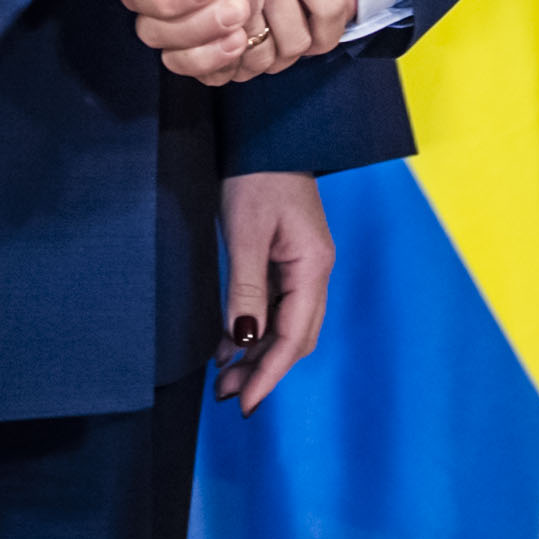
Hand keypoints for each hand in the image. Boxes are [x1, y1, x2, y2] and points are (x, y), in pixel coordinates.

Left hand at [215, 171, 333, 410]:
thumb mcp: (245, 233)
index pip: (294, 336)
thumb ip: (246, 289)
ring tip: (223, 379)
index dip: (269, 374)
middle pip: (295, 338)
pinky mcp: (288, 259)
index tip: (245, 403)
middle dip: (263, 371)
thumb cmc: (257, 176)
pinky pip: (275, 307)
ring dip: (256, 354)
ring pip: (285, 326)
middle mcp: (314, 271)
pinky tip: (229, 345)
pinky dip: (254, 329)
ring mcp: (303, 266)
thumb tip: (245, 341)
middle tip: (227, 396)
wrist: (267, 135)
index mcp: (313, 267)